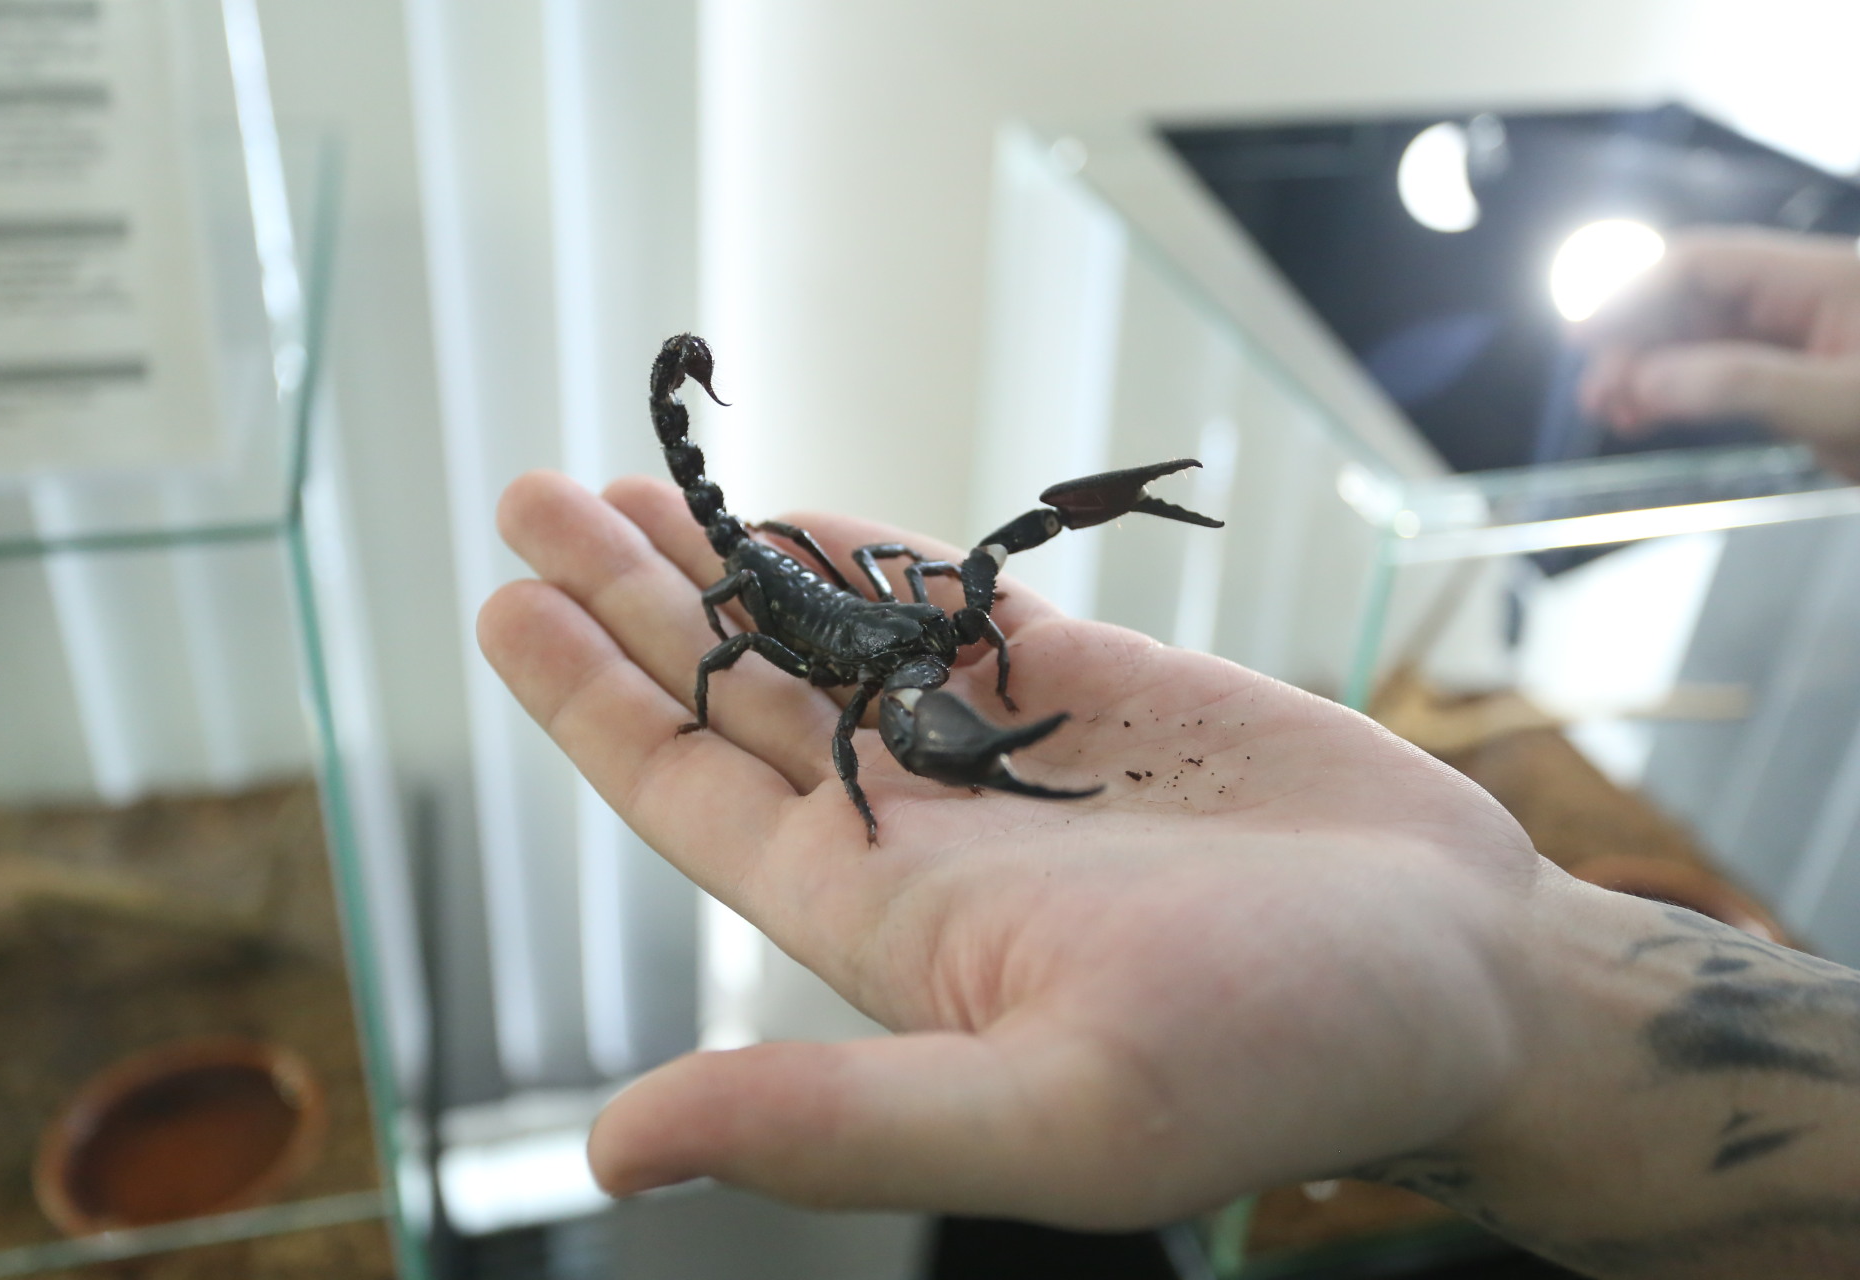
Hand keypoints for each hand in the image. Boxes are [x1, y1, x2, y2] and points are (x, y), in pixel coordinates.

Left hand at [477, 469, 1544, 1226]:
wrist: (1466, 976)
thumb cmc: (1279, 1061)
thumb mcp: (1053, 1115)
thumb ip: (839, 1126)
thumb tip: (614, 1152)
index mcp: (882, 919)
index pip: (688, 792)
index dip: (589, 700)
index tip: (504, 600)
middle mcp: (923, 825)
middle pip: (735, 691)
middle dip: (630, 597)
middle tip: (535, 494)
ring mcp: (1010, 746)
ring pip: (834, 635)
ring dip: (735, 559)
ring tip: (637, 480)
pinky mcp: (1103, 688)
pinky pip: (961, 603)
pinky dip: (879, 551)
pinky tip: (811, 513)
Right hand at [1576, 228, 1859, 479]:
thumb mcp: (1845, 403)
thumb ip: (1745, 386)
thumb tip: (1647, 379)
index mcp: (1825, 278)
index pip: (1703, 263)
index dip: (1633, 291)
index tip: (1583, 334)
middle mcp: (1807, 300)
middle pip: (1694, 299)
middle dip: (1634, 339)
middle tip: (1594, 393)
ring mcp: (1805, 341)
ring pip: (1702, 340)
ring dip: (1649, 370)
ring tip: (1611, 410)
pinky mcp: (1805, 381)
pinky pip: (1725, 374)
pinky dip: (1680, 393)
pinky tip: (1646, 414)